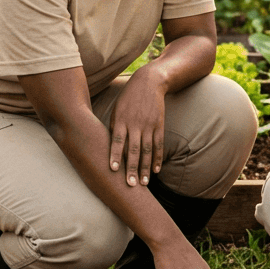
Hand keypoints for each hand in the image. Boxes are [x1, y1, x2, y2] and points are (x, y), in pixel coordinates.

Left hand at [109, 69, 165, 186]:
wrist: (148, 83)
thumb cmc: (127, 99)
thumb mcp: (117, 110)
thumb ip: (114, 128)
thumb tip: (110, 148)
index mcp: (121, 120)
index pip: (117, 141)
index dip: (116, 155)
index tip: (114, 170)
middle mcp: (135, 124)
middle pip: (134, 150)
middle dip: (132, 168)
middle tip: (131, 185)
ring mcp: (149, 126)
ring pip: (147, 150)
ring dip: (146, 168)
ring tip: (144, 183)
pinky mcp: (159, 126)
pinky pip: (159, 145)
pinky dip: (157, 158)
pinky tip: (156, 170)